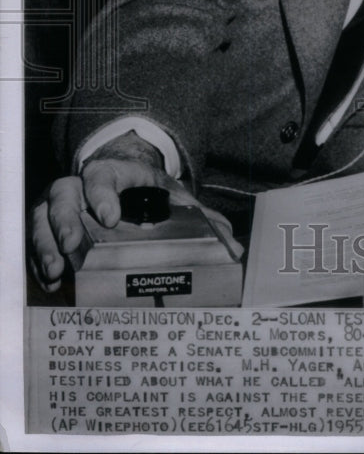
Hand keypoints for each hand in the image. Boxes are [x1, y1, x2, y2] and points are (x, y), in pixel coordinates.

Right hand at [28, 131, 238, 291]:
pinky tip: (50, 284)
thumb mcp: (173, 198)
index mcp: (113, 174)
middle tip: (73, 245)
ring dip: (45, 244)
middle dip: (65, 221)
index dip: (102, 194)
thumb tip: (233, 243)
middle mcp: (80, 186)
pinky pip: (36, 240)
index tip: (110, 217)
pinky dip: (39, 261)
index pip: (102, 176)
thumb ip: (202, 218)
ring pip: (41, 217)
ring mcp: (60, 206)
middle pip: (62, 195)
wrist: (125, 187)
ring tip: (55, 272)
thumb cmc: (148, 195)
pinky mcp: (49, 228)